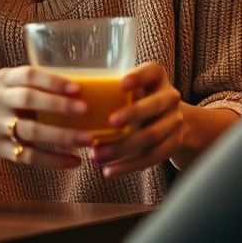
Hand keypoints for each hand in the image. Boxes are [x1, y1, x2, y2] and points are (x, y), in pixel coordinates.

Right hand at [0, 66, 95, 168]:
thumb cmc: (9, 101)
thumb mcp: (14, 85)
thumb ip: (39, 85)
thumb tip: (88, 88)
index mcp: (3, 79)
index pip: (28, 75)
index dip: (53, 81)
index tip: (77, 88)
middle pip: (28, 100)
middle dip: (58, 105)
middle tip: (85, 110)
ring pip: (30, 132)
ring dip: (61, 136)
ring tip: (87, 139)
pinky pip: (28, 157)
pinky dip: (53, 160)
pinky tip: (74, 161)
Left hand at [89, 61, 183, 178]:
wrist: (170, 120)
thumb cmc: (135, 100)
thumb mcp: (129, 89)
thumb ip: (108, 92)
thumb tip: (67, 100)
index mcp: (156, 77)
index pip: (151, 71)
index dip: (138, 77)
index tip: (121, 84)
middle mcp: (169, 97)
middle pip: (155, 105)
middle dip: (132, 114)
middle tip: (110, 122)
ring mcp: (175, 121)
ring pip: (151, 135)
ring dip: (123, 147)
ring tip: (96, 155)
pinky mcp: (173, 144)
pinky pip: (152, 157)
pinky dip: (129, 165)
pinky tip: (109, 170)